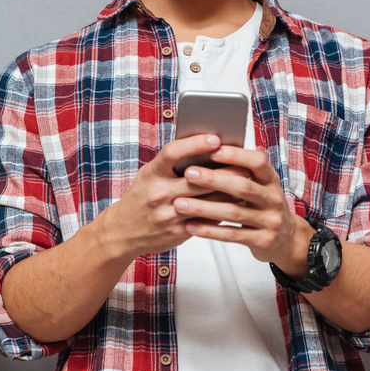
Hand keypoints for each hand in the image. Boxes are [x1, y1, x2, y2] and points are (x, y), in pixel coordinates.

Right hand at [98, 134, 251, 259]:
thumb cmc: (141, 197)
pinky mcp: (178, 232)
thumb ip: (172, 164)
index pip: (172, 153)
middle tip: (244, 162)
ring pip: (206, 201)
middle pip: (197, 178)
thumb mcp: (149, 175)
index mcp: (151, 174)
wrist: (123, 232)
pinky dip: (222, 210)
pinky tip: (235, 203)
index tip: (215, 138)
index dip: (195, 144)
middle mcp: (158, 193)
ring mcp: (168, 214)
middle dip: (224, 170)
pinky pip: (206, 220)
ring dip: (229, 191)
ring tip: (246, 182)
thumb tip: (205, 149)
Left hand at [175, 145, 312, 271]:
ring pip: (233, 213)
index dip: (236, 155)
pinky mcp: (263, 241)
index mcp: (271, 179)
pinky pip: (232, 235)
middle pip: (242, 187)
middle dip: (213, 179)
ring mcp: (270, 221)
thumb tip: (204, 153)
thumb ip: (239, 173)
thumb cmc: (262, 205)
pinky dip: (209, 230)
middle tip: (188, 173)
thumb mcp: (259, 186)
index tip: (212, 150)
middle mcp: (273, 198)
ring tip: (180, 204)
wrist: (287, 239)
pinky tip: (191, 226)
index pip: (258, 162)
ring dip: (204, 208)